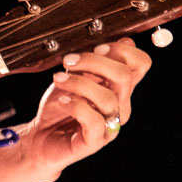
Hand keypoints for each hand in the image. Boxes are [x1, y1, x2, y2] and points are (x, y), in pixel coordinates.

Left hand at [17, 37, 151, 179]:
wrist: (40, 136)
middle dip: (94, 61)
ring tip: (58, 80)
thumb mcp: (74, 75)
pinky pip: (94, 120)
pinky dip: (75, 106)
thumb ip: (95, 62)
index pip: (141, 64)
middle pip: (125, 76)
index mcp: (119, 86)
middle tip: (68, 61)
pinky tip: (62, 101)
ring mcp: (110, 124)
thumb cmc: (60, 103)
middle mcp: (120, 105)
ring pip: (108, 98)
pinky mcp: (95, 141)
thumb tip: (122, 40)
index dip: (122, 50)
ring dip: (78, 83)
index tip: (96, 47)